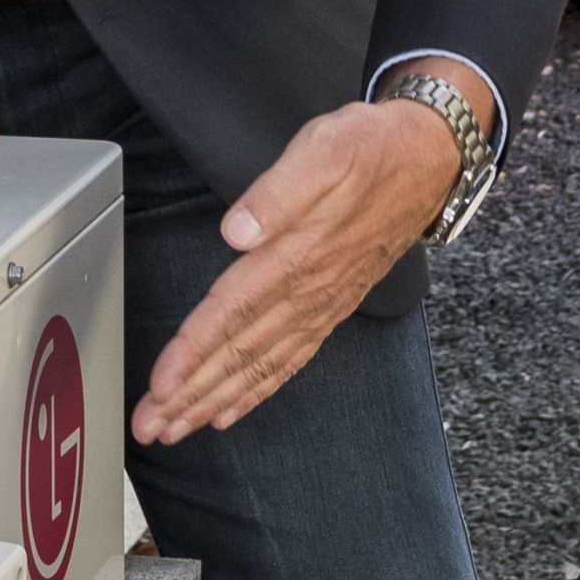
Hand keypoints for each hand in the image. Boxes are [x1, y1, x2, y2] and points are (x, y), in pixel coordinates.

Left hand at [134, 91, 472, 444]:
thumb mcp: (323, 150)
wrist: (429, 159)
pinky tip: (231, 409)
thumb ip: (277, 193)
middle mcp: (308, 291)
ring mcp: (321, 305)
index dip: (193, 352)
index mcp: (296, 255)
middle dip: (191, 395)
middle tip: (150, 427)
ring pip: (259, 366)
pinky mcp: (331, 307)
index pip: (232, 313)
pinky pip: (288, 361)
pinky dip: (256, 391)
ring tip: (177, 429)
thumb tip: (237, 231)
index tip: (161, 385)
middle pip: (238, 353)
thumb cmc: (371, 150)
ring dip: (214, 401)